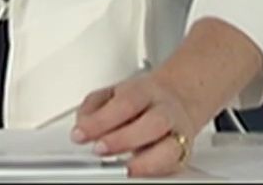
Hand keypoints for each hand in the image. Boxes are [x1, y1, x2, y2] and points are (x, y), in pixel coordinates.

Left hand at [70, 71, 204, 177]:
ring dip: (144, 162)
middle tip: (99, 149)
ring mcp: (178, 133)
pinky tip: (137, 172)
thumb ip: (93, 107)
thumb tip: (82, 126)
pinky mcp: (182, 154)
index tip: (80, 134)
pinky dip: (155, 171)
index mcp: (145, 91)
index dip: (101, 120)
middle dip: (124, 139)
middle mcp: (165, 111)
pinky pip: (173, 165)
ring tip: (123, 169)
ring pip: (170, 147)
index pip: (125, 103)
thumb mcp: (112, 94)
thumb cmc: (140, 100)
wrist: (177, 99)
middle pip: (153, 122)